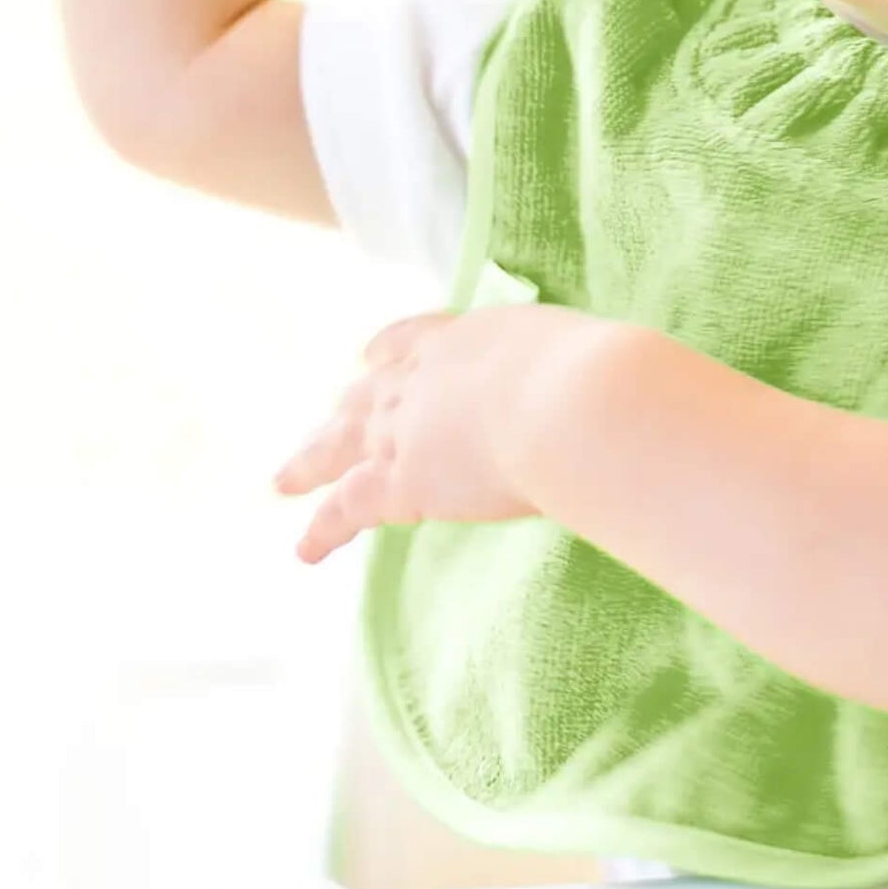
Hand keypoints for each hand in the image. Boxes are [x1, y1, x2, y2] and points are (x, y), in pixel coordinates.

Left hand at [272, 303, 598, 563]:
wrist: (573, 401)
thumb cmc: (596, 374)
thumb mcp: (577, 353)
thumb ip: (568, 370)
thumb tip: (604, 388)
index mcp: (469, 337)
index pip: (413, 339)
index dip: (389, 350)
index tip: (369, 355)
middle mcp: (426, 375)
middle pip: (370, 391)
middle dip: (346, 409)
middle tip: (327, 420)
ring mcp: (406, 426)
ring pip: (342, 442)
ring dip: (311, 461)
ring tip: (283, 481)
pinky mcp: (400, 480)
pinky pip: (347, 506)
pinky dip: (322, 529)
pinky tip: (303, 551)